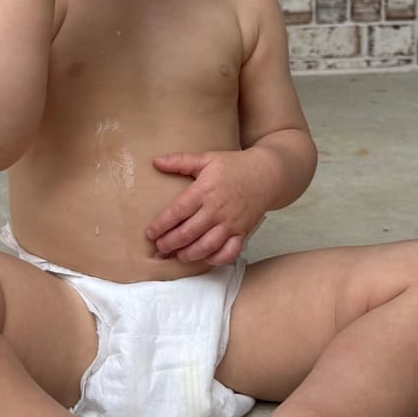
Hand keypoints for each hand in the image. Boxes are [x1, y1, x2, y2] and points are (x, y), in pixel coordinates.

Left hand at [145, 151, 267, 266]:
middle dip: (170, 243)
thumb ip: (180, 161)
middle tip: (160, 247)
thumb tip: (156, 162)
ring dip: (189, 254)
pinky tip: (205, 257)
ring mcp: (230, 223)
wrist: (267, 174)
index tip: (150, 233)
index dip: (161, 225)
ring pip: (206, 246)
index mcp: (204, 191)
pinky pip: (229, 252)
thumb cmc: (234, 166)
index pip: (177, 211)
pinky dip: (216, 259)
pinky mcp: (242, 232)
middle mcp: (216, 210)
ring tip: (178, 255)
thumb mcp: (207, 158)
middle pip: (188, 233)